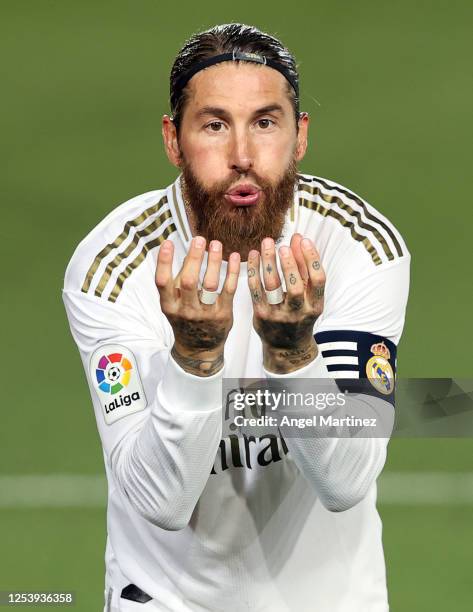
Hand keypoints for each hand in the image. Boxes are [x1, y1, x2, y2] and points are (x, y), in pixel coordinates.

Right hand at [156, 237, 239, 375]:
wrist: (200, 349)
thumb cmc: (185, 320)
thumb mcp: (174, 304)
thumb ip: (177, 281)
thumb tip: (185, 253)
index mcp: (169, 306)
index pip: (162, 282)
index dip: (163, 262)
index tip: (167, 243)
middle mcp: (186, 310)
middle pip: (189, 281)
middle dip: (194, 258)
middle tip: (199, 239)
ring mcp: (205, 313)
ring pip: (210, 284)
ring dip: (214, 262)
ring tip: (216, 244)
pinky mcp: (223, 314)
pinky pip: (229, 290)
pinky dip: (232, 272)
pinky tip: (234, 256)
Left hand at [247, 234, 325, 373]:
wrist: (286, 347)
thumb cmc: (300, 314)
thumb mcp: (309, 296)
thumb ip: (304, 267)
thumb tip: (299, 238)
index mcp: (315, 306)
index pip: (318, 280)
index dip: (312, 258)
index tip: (304, 240)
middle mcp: (298, 312)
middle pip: (295, 286)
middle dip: (289, 264)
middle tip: (283, 245)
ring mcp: (278, 315)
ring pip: (272, 286)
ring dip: (269, 262)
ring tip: (267, 243)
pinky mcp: (261, 315)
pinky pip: (255, 289)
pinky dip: (253, 270)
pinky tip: (252, 255)